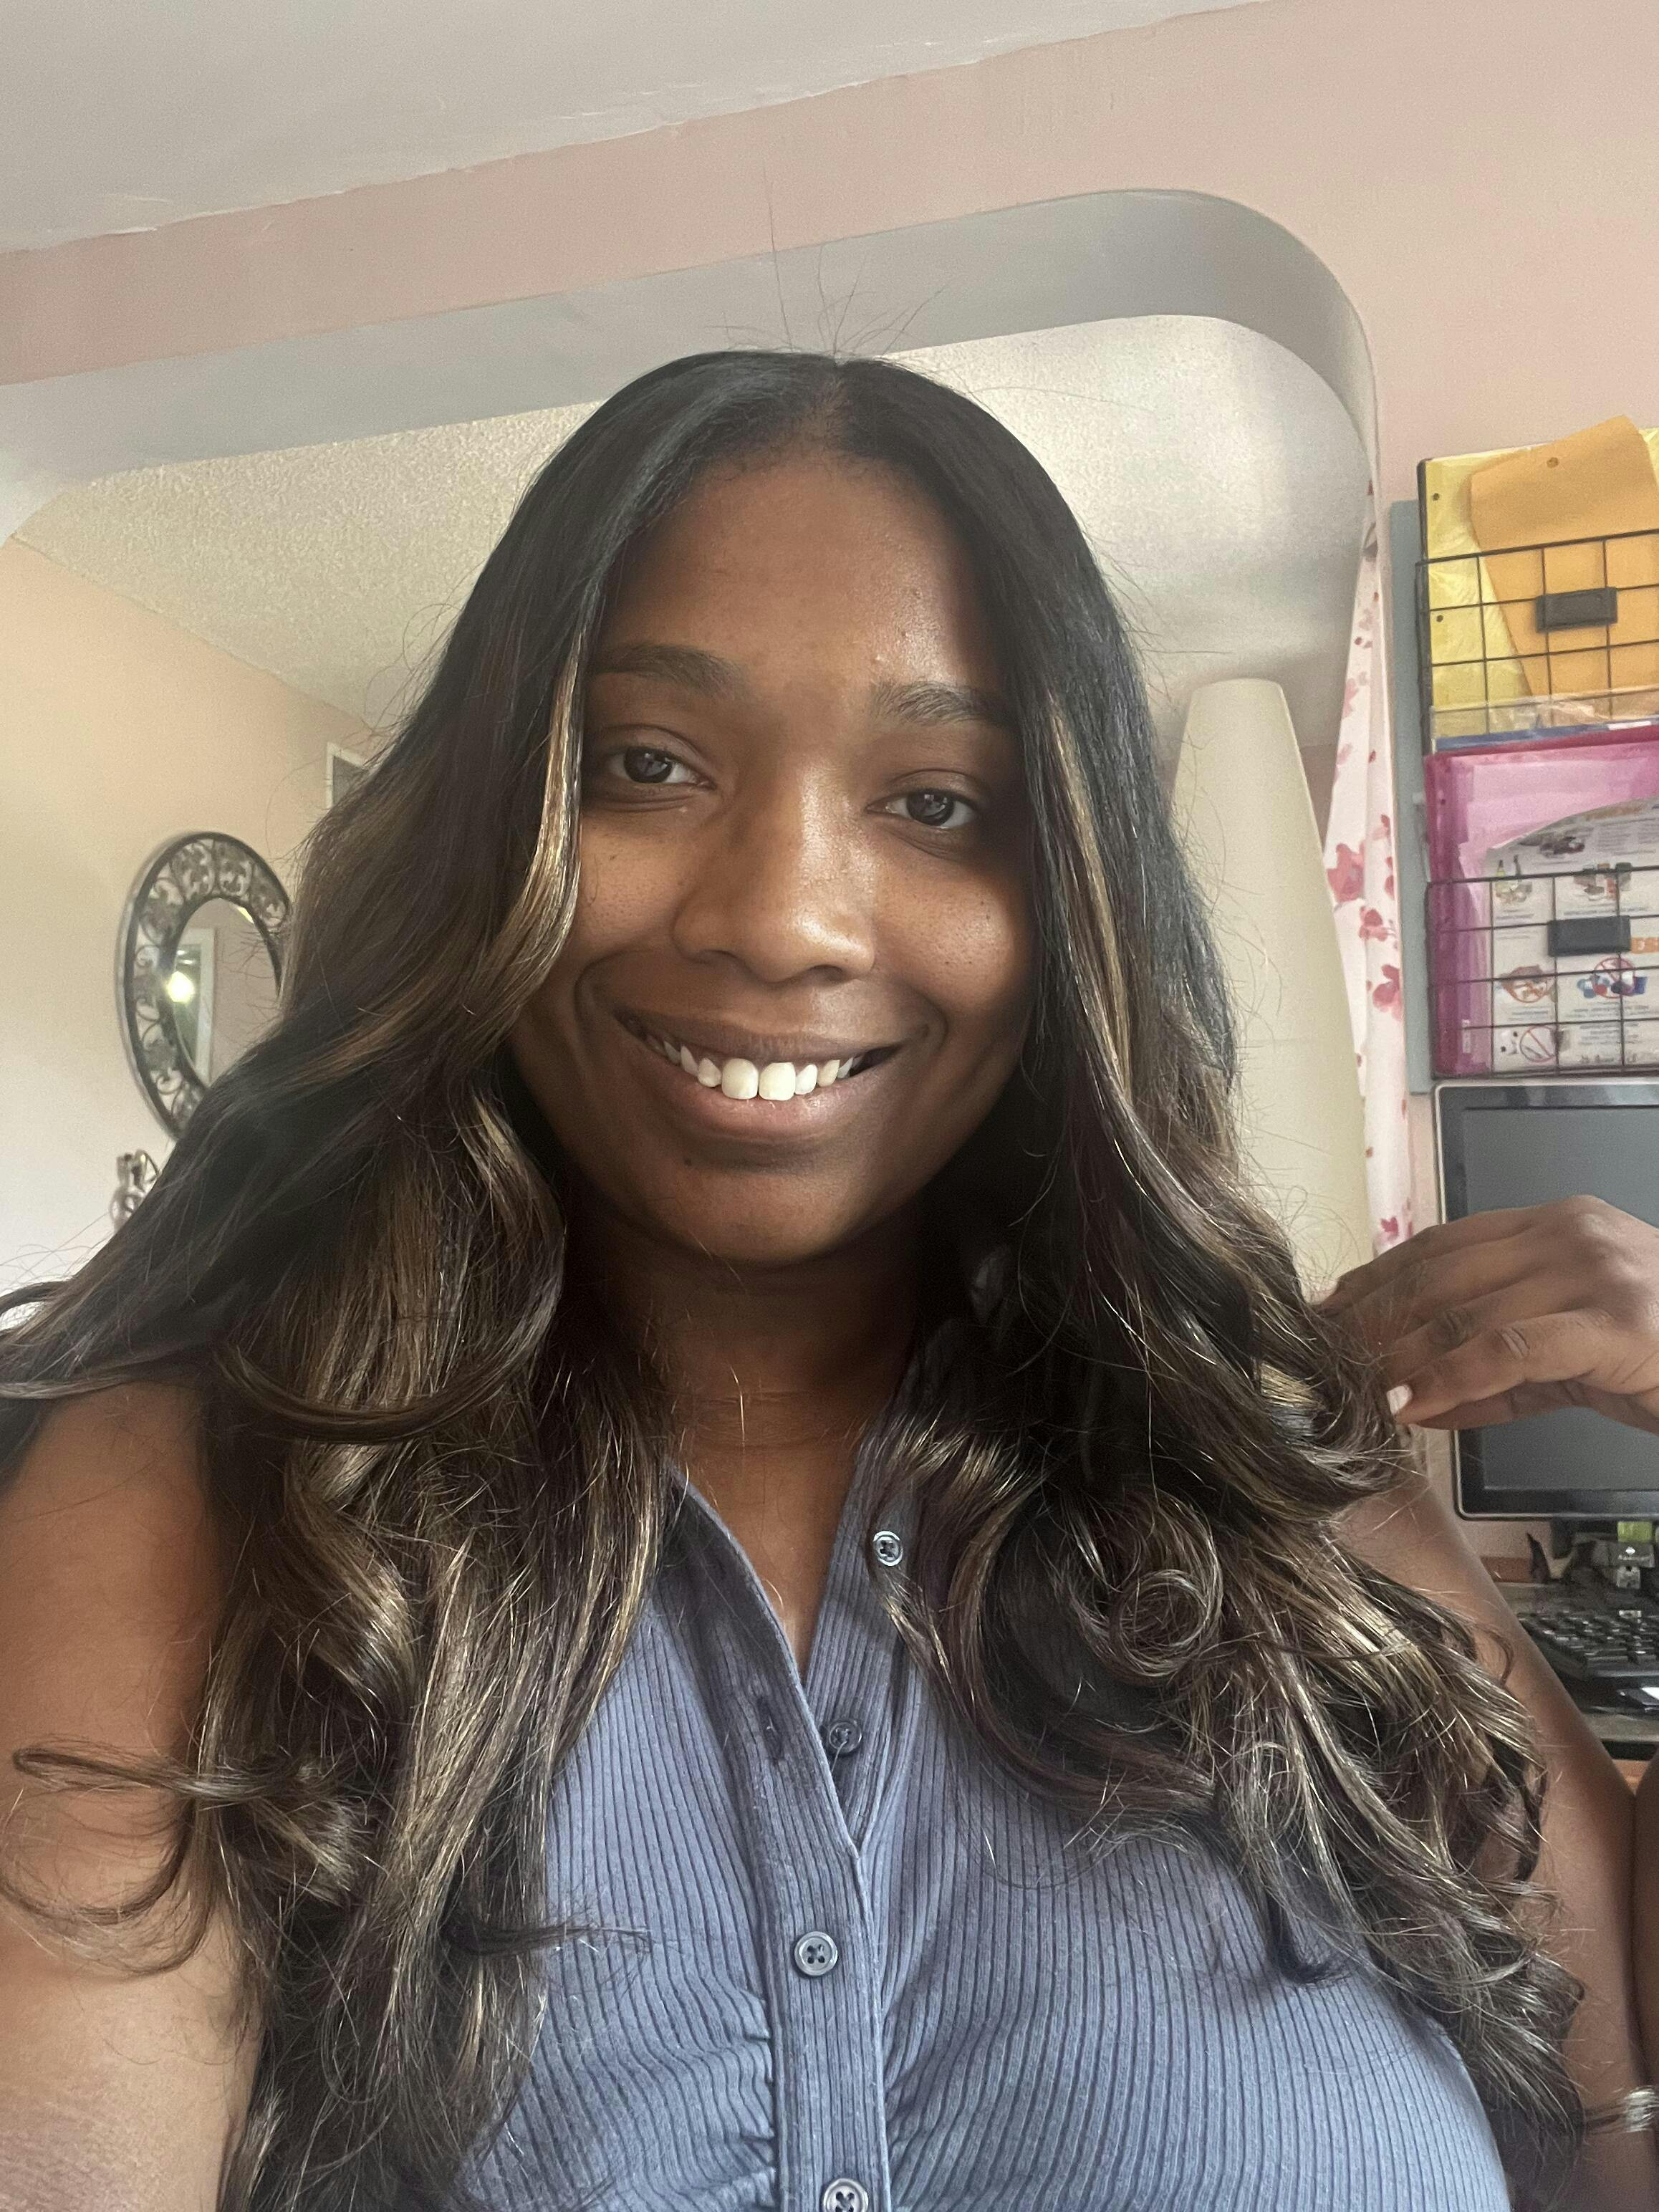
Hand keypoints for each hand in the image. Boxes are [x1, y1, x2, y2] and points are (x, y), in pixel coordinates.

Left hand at [1318, 1197, 1658, 1434]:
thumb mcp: (1571, 1359)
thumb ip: (1495, 1374)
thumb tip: (1413, 1396)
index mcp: (1555, 1225)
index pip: (1439, 1244)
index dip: (1375, 1280)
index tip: (1324, 1314)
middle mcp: (1569, 1231)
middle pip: (1437, 1271)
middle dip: (1369, 1317)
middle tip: (1317, 1358)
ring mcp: (1593, 1269)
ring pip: (1462, 1308)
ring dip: (1395, 1352)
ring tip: (1348, 1386)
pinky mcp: (1614, 1319)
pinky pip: (1508, 1348)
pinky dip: (1449, 1376)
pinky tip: (1411, 1401)